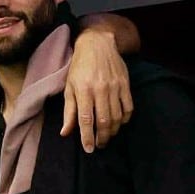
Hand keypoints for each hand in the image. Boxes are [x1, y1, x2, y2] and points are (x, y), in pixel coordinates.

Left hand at [62, 28, 132, 152]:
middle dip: (102, 137)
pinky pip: (128, 106)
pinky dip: (125, 119)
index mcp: (83, 91)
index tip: (89, 149)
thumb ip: (68, 111)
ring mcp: (115, 87)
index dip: (87, 137)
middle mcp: (100, 90)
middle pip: (104, 121)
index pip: (86, 120)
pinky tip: (119, 124)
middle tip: (99, 146)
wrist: (98, 44)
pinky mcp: (126, 84)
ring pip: (117, 116)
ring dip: (113, 131)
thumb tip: (66, 132)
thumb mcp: (69, 88)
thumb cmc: (79, 68)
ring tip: (107, 137)